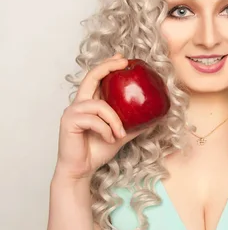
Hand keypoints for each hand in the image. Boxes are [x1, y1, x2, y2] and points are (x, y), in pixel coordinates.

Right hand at [54, 53, 142, 181]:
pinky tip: (109, 139)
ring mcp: (72, 111)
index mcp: (89, 103)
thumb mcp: (120, 135)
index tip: (122, 59)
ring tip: (120, 134)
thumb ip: (134, 125)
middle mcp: (79, 104)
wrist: (82, 170)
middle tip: (123, 63)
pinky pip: (94, 120)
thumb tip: (156, 118)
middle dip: (107, 67)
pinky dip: (106, 130)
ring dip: (114, 120)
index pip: (96, 79)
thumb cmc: (97, 151)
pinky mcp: (69, 122)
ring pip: (100, 105)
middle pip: (91, 77)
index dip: (108, 66)